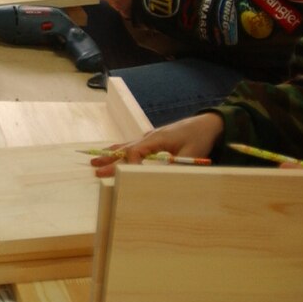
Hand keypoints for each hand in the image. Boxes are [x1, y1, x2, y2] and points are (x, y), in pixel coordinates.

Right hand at [91, 112, 225, 176]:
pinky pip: (132, 145)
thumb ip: (176, 165)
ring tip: (95, 160)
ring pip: (126, 146)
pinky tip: (112, 152)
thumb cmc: (199, 138)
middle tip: (95, 169)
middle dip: (110, 160)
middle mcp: (150, 137)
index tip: (126, 177)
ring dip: (111, 154)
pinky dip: (120, 150)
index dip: (130, 165)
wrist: (206, 124)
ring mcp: (150, 137)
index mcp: (158, 139)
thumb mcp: (191, 154)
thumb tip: (162, 177)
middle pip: (126, 149)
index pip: (137, 152)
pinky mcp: (153, 139)